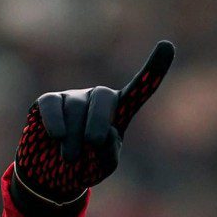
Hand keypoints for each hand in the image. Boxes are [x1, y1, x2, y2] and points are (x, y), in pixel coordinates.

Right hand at [14, 41, 174, 203]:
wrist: (52, 172)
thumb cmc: (86, 165)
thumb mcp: (103, 166)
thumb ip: (108, 154)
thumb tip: (101, 135)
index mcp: (121, 110)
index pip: (141, 88)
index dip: (154, 69)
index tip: (167, 44)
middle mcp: (99, 98)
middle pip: (104, 97)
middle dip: (99, 120)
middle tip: (93, 142)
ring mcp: (74, 96)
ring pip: (76, 108)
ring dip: (74, 137)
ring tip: (70, 158)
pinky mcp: (49, 100)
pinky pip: (53, 104)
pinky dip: (55, 122)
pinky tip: (57, 136)